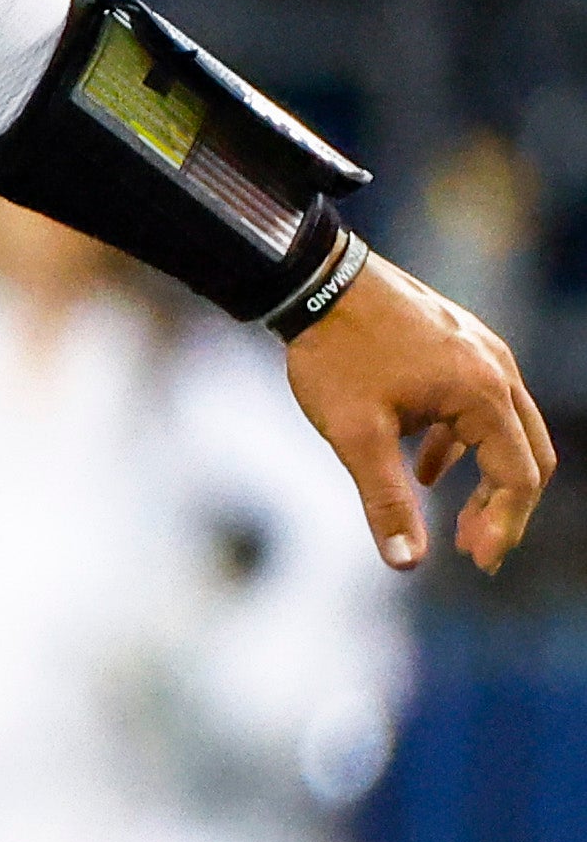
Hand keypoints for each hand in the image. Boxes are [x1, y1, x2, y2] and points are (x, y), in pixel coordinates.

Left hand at [285, 245, 555, 575]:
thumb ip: (385, 499)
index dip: (503, 526)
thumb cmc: (333, 353)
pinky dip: (462, 443)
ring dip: (485, 478)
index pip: (519, 477)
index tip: (477, 563)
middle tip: (472, 549)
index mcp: (484, 393)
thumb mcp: (354, 434)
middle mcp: (497, 369)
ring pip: (504, 430)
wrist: (314, 278)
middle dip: (503, 508)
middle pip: (527, 455)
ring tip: (454, 522)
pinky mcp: (459, 343)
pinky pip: (479, 404)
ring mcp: (481, 351)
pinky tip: (425, 470)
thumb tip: (407, 563)